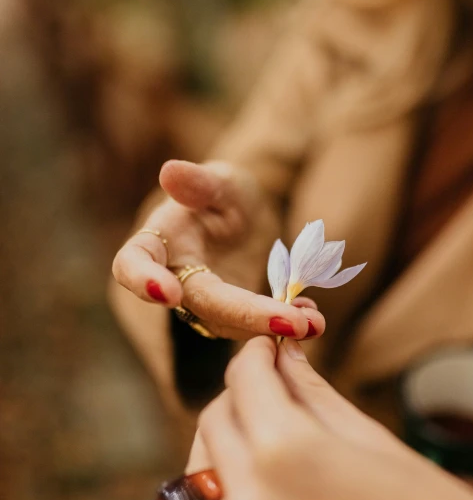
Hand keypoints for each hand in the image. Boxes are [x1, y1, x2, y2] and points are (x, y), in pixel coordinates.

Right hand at [112, 160, 324, 339]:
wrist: (246, 220)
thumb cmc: (223, 194)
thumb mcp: (220, 180)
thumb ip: (200, 182)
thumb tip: (170, 171)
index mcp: (156, 242)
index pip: (131, 265)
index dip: (144, 281)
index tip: (169, 293)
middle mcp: (171, 280)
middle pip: (200, 304)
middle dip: (246, 315)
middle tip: (293, 323)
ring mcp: (201, 305)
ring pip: (229, 325)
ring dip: (271, 327)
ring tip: (313, 322)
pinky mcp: (229, 320)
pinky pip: (250, 329)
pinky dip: (283, 324)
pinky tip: (312, 318)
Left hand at [197, 337, 472, 499]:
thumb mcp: (376, 442)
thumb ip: (316, 395)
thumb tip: (286, 358)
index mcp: (285, 454)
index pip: (244, 379)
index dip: (255, 353)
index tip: (270, 345)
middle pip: (215, 420)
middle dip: (239, 391)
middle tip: (274, 382)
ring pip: (205, 469)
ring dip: (229, 437)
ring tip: (270, 427)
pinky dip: (233, 484)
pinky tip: (271, 477)